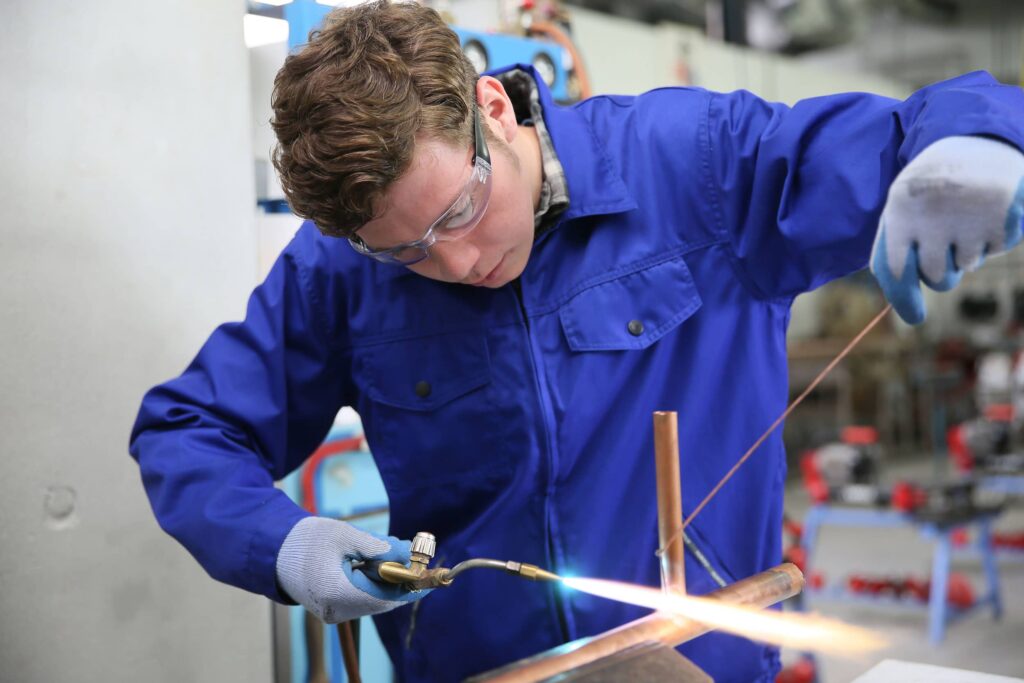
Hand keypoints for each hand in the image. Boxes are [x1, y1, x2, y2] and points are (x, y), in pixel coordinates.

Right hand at [276, 516, 426, 622]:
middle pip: (383, 599)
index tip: (430, 572)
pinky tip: (374, 559)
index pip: (387, 596)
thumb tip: (409, 554)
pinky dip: (373, 580)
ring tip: (390, 547)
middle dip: (400, 576)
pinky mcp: (332, 608)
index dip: (411, 584)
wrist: (273, 550)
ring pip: (374, 599)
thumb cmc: (306, 540)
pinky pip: (362, 597)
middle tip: (409, 549)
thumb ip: (380, 547)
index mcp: (339, 593)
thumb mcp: (346, 535)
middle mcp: (337, 610)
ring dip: (387, 576)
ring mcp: (334, 612)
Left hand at [871, 136, 1023, 323]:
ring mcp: (970, 216)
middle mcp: (932, 214)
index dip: (904, 299)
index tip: (914, 318)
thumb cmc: (930, 186)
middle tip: (945, 245)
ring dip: (967, 252)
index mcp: (900, 211)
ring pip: (966, 265)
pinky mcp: (1003, 217)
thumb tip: (901, 307)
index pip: (896, 270)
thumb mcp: (902, 206)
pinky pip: (994, 249)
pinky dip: (991, 239)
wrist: (976, 142)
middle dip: (942, 272)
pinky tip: (985, 212)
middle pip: (936, 276)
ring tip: (964, 217)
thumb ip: (893, 250)